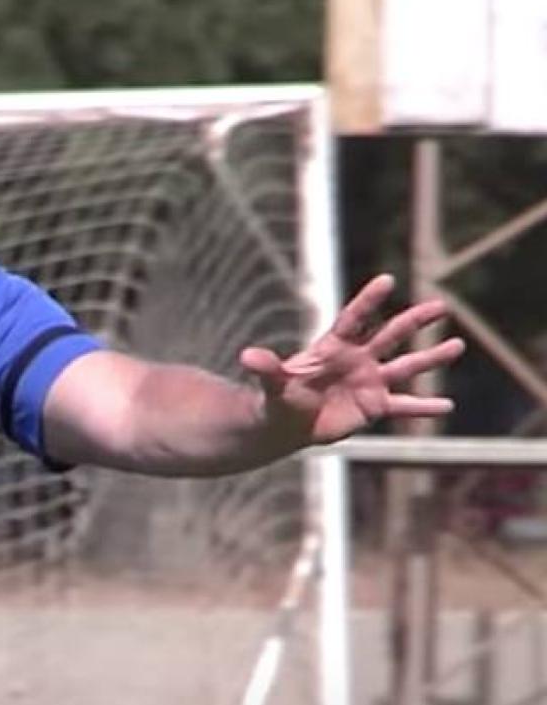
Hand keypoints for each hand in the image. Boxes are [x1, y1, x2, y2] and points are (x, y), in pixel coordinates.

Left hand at [239, 274, 465, 446]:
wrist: (286, 424)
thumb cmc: (278, 399)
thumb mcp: (272, 385)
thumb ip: (266, 369)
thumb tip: (248, 356)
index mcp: (333, 347)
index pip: (355, 318)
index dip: (369, 300)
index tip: (387, 280)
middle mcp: (358, 359)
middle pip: (391, 334)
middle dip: (415, 320)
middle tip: (442, 306)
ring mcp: (370, 381)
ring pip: (406, 366)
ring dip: (432, 357)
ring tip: (457, 345)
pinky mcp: (374, 406)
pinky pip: (404, 405)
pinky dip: (423, 408)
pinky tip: (447, 406)